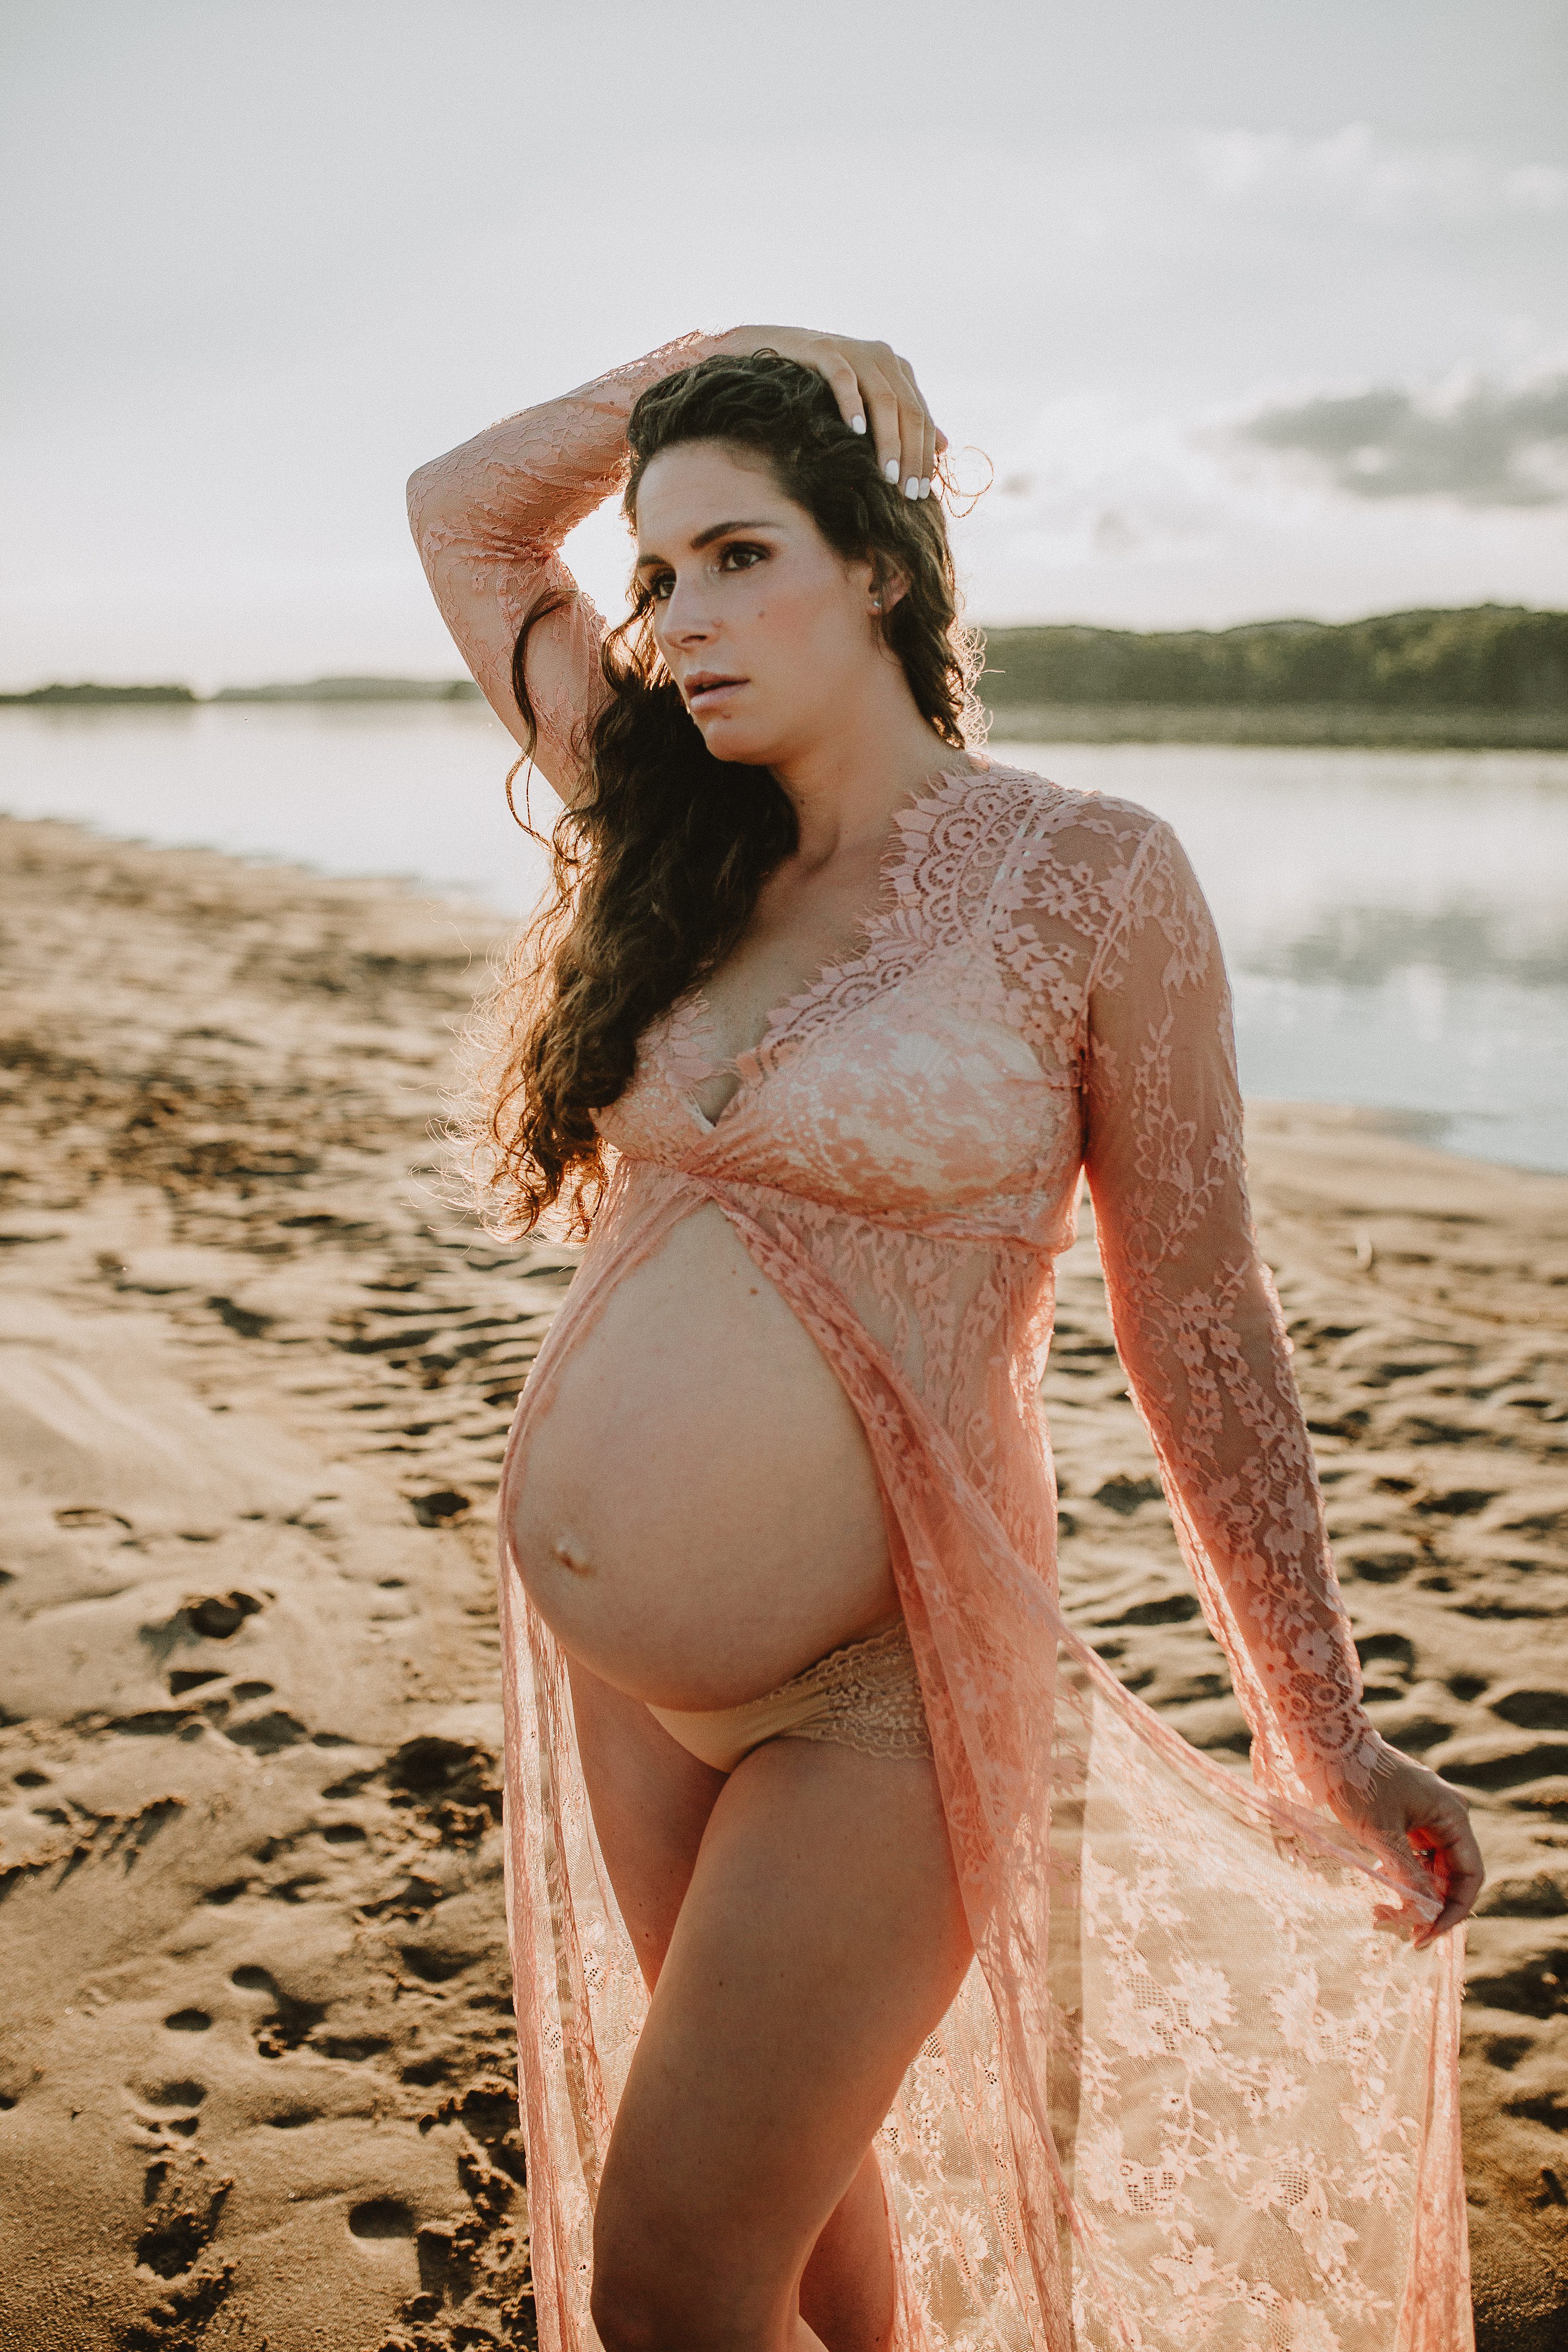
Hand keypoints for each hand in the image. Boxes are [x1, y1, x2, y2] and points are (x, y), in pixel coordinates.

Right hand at [714, 325, 946, 501]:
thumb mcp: (869, 405)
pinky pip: (844, 379)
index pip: (922, 418)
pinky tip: (856, 432)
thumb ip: (905, 422)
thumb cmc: (822, 387)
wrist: (774, 351)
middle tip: (906, 493)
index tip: (920, 494)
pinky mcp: (825, 349)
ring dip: (888, 441)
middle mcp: (883, 357)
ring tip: (887, 476)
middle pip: (909, 411)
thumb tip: (945, 447)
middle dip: (911, 456)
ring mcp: (855, 350)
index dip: (925, 456)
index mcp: (899, 371)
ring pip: (884, 399)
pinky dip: (852, 405)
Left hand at [1326, 1742, 1484, 1947]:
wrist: (1329, 1743)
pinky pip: (1414, 1857)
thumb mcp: (1382, 1834)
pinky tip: (1380, 1893)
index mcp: (1452, 1815)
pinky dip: (1400, 1877)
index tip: (1427, 1936)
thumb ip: (1407, 1875)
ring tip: (1380, 1915)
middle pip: (1450, 1876)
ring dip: (1411, 1895)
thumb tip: (1425, 1915)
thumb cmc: (1357, 1782)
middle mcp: (1447, 1816)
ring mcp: (1428, 1816)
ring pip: (1430, 1870)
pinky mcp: (1408, 1818)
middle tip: (1399, 1932)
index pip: (1468, 1876)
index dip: (1452, 1911)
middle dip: (1427, 1907)